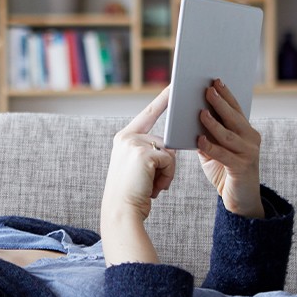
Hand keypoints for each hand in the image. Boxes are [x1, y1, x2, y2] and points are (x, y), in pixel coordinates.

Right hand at [101, 87, 176, 264]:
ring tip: (150, 186)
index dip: (163, 100)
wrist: (121, 211)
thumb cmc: (133, 193)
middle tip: (149, 183)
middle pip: (164, 141)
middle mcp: (127, 137)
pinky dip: (167, 177)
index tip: (175, 84)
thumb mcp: (139, 167)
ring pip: (169, 151)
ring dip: (167, 172)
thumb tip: (171, 148)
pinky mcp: (144, 154)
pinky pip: (170, 160)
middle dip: (165, 164)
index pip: (148, 114)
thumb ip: (151, 152)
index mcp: (124, 137)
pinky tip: (153, 188)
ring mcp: (134, 144)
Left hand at [196, 79, 263, 217]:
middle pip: (234, 117)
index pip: (236, 109)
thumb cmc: (225, 171)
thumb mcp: (214, 150)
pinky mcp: (242, 168)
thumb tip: (191, 117)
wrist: (240, 200)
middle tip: (208, 89)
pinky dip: (211, 146)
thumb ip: (207, 135)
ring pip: (228, 135)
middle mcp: (251, 139)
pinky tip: (199, 139)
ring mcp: (249, 153)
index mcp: (246, 131)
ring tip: (201, 112)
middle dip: (220, 102)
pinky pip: (224, 154)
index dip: (226, 95)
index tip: (216, 80)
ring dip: (213, 123)